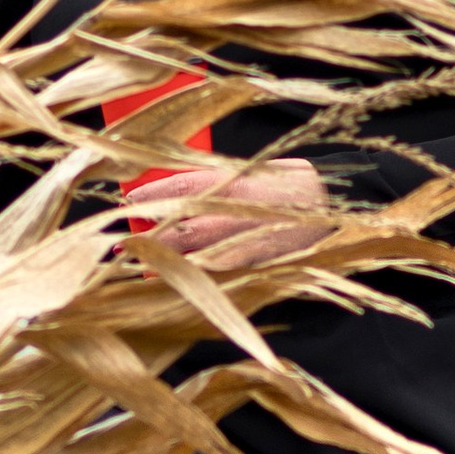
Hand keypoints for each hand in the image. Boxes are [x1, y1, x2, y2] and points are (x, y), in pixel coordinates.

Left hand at [125, 156, 330, 272]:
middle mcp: (233, 208)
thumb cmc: (293, 183)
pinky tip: (174, 283)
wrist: (337, 203)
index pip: (181, 184)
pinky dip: (193, 278)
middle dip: (146, 237)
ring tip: (134, 270)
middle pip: (179, 225)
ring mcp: (244, 237)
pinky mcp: (257, 261)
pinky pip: (217, 272)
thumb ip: (220, 181)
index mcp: (232, 179)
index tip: (126, 198)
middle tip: (117, 247)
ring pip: (193, 252)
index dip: (151, 194)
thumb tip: (178, 193)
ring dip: (162, 262)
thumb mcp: (256, 170)